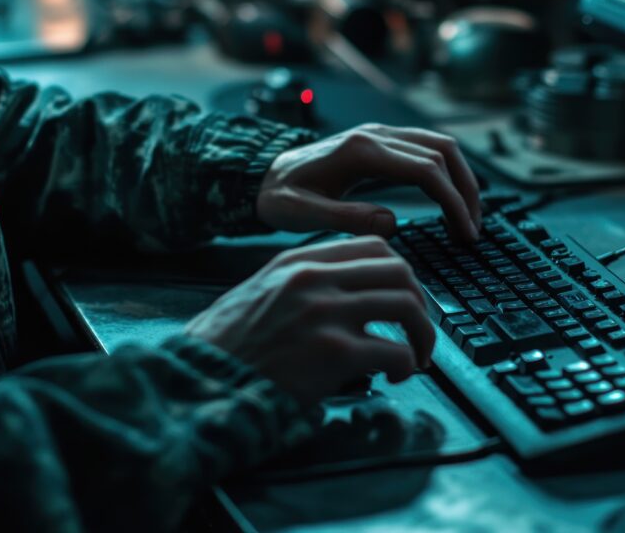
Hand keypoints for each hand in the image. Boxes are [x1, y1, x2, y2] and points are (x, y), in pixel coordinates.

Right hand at [185, 236, 433, 404]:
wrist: (203, 378)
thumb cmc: (232, 345)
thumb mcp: (264, 291)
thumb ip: (306, 282)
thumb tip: (356, 290)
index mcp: (299, 262)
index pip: (374, 246)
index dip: (400, 273)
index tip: (402, 298)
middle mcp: (314, 279)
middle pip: (399, 271)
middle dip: (419, 303)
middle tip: (417, 331)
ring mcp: (325, 313)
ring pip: (405, 306)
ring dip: (421, 335)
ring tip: (416, 357)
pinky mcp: (333, 353)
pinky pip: (394, 351)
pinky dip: (406, 364)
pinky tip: (395, 376)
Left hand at [258, 124, 482, 240]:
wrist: (260, 174)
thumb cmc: (278, 196)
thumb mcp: (302, 214)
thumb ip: (345, 218)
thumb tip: (392, 222)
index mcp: (361, 151)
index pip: (426, 169)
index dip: (453, 201)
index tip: (465, 232)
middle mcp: (376, 134)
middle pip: (443, 153)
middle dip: (466, 193)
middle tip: (473, 231)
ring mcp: (380, 134)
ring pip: (440, 146)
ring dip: (462, 179)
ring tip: (468, 218)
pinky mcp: (381, 143)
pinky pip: (427, 149)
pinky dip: (448, 172)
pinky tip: (450, 199)